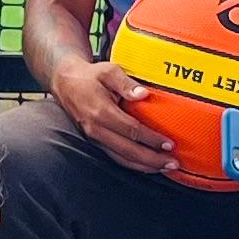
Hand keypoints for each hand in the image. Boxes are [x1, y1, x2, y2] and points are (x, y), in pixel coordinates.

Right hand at [50, 56, 180, 175]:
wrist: (66, 83)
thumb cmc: (89, 77)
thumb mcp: (108, 71)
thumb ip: (126, 83)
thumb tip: (143, 94)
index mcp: (101, 112)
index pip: (132, 131)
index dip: (151, 139)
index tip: (169, 144)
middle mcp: (96, 129)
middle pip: (128, 151)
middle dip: (152, 160)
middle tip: (172, 163)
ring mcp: (94, 138)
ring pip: (122, 159)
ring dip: (144, 166)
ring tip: (164, 168)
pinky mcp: (95, 142)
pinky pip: (116, 157)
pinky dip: (133, 164)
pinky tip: (146, 165)